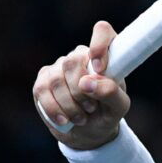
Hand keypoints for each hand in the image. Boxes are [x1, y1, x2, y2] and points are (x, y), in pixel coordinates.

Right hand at [33, 21, 129, 149]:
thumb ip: (110, 92)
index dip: (99, 46)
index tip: (99, 69)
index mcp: (106, 55)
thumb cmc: (107, 112)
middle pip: (73, 61)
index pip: (103, 32)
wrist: (87, 131)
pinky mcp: (43, 79)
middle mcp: (81, 55)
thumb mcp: (119, 107)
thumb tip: (87, 83)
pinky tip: (64, 119)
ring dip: (69, 104)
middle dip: (81, 92)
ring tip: (81, 117)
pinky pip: (42, 89)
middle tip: (91, 108)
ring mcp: (60, 65)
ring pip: (57, 79)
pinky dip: (54, 108)